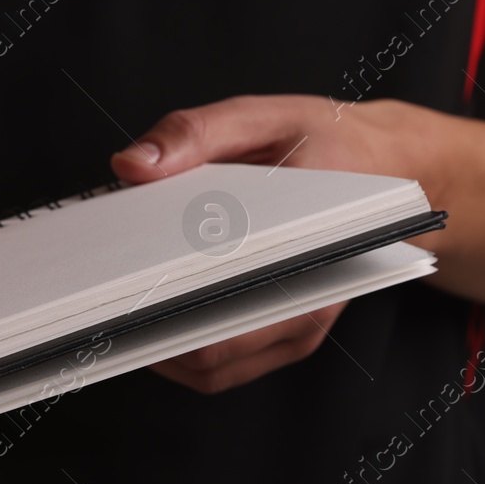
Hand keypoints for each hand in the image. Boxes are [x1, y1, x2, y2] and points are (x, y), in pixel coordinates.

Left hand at [109, 95, 438, 392]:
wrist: (388, 170)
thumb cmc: (324, 143)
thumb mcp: (261, 115)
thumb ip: (194, 132)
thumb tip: (132, 165)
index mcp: (308, 238)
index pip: (226, 288)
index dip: (165, 297)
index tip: (115, 286)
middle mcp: (310, 297)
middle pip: (212, 344)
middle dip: (148, 326)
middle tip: (95, 298)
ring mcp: (300, 324)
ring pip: (213, 368)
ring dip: (158, 345)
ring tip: (113, 305)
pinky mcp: (288, 334)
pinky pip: (223, 366)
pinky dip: (178, 348)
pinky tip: (146, 310)